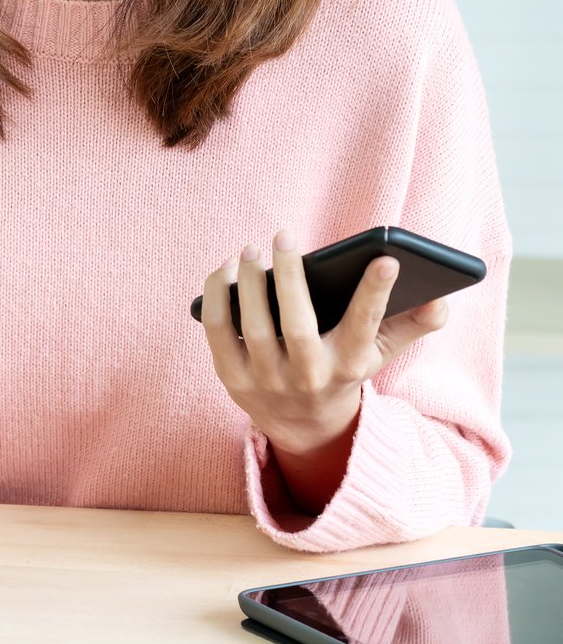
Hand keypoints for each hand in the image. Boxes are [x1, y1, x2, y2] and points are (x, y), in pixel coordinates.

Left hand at [200, 228, 451, 453]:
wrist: (304, 425)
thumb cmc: (342, 371)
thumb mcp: (379, 353)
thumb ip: (411, 325)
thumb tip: (442, 300)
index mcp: (349, 365)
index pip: (365, 326)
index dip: (376, 294)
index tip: (386, 259)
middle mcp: (308, 375)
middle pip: (297, 326)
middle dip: (291, 277)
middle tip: (284, 234)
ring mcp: (266, 379)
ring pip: (253, 326)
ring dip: (249, 283)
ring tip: (252, 249)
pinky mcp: (232, 376)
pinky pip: (218, 329)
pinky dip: (217, 296)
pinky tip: (226, 269)